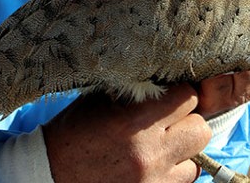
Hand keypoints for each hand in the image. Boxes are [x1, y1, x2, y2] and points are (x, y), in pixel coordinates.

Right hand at [43, 50, 249, 181]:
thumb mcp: (102, 101)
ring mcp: (152, 179)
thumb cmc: (75, 132)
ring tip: (162, 145)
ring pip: (197, 158)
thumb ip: (139, 90)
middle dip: (187, 122)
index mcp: (134, 122)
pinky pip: (185, 180)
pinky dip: (175, 170)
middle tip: (169, 121)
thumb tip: (173, 76)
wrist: (49, 174)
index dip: (180, 93)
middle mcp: (148, 153)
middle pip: (200, 129)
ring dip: (183, 150)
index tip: (170, 95)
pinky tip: (156, 163)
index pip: (187, 97)